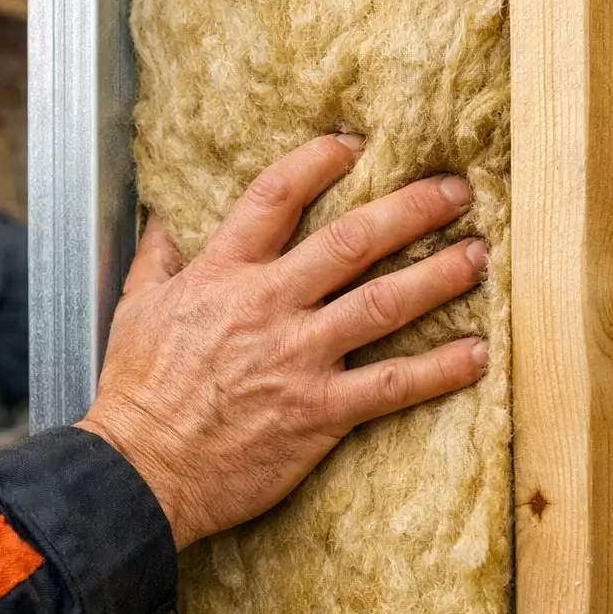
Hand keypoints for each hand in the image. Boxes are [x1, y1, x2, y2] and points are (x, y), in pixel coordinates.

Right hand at [78, 134, 488, 550]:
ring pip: (384, 302)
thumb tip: (164, 216)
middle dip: (412, 209)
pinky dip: (440, 368)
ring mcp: (298, 357)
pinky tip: (478, 353)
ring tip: (479, 255)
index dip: (319, 162)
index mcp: (222, 274)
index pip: (276, 198)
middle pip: (352, 240)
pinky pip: (392, 385)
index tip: (355, 143)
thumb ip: (157, 257)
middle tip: (456, 190)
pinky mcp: (318, 411)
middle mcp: (268, 305)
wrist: (140, 470)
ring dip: (440, 275)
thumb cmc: (136, 394)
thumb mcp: (134, 309)